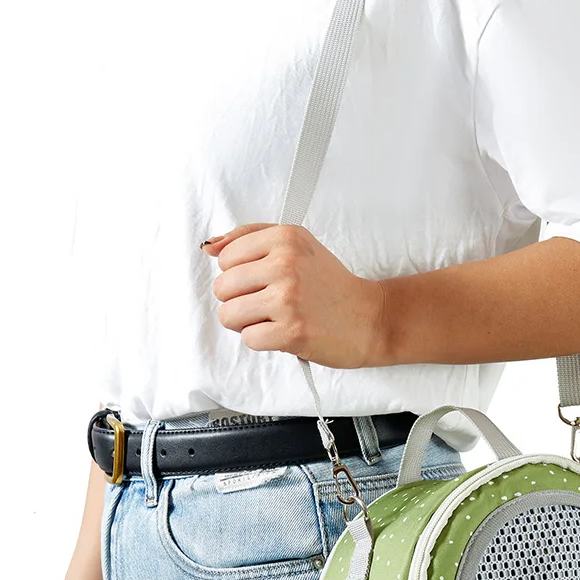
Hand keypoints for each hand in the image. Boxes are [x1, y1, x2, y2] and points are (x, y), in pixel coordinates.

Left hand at [200, 223, 387, 367]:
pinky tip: (283, 333)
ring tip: (273, 319)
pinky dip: (262, 341)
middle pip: (222, 287)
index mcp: (286, 237)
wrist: (370, 318)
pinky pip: (248, 339)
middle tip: (269, 303)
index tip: (264, 279)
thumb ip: (250, 239)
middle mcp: (286, 264)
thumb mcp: (297, 246)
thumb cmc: (330, 284)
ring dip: (247, 323)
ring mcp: (288, 299)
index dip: (240, 274)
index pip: (226, 257)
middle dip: (240, 300)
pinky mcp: (292, 332)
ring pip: (229, 315)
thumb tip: (209, 247)